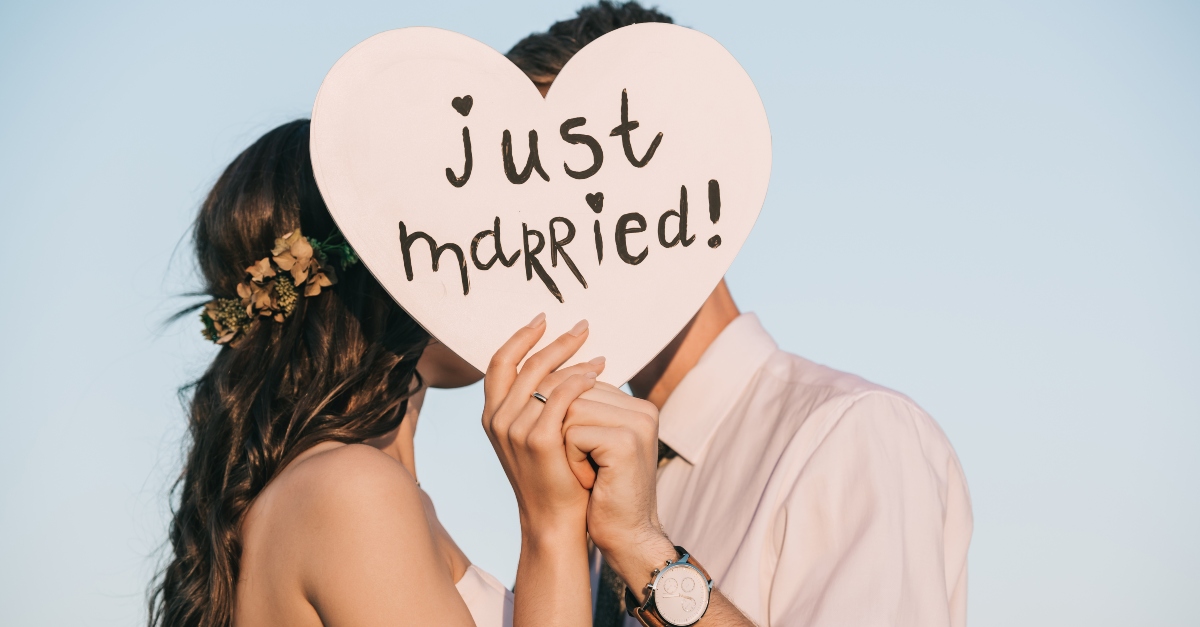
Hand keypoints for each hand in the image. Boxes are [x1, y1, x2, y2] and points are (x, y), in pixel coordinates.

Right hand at [482, 314, 606, 539]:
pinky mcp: (538, 442)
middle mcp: (497, 420)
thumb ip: (536, 405)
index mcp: (492, 415)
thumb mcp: (536, 435)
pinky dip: (578, 381)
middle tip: (583, 326)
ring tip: (599, 357)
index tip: (544, 318)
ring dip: (573, 361)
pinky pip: (560, 398)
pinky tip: (596, 376)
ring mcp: (514, 431)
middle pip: (525, 363)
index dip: (521, 337)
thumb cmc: (553, 476)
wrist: (556, 520)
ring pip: (544, 378)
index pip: (500, 362)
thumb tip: (561, 367)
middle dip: (555, 341)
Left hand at [562, 383, 677, 590]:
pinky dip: (571, 461)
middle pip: (572, 394)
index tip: (589, 457)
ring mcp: (637, 423)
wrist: (627, 536)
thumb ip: (585, 410)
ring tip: (589, 472)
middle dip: (564, 432)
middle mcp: (642, 409)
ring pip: (568, 410)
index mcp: (637, 406)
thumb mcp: (594, 444)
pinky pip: (572, 434)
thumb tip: (548, 378)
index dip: (567, 422)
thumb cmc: (603, 493)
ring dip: (565, 446)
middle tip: (588, 467)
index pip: (580, 385)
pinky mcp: (625, 442)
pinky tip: (591, 481)